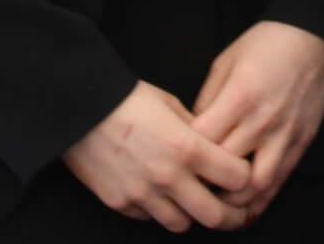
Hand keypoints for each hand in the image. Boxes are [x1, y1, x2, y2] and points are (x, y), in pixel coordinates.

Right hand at [62, 81, 253, 232]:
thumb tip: (211, 145)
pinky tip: (158, 194)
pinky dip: (158, 210)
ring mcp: (143, 194)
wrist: (79, 108)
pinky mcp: (120, 203)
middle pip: (215, 215)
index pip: (237, 177)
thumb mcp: (171, 104)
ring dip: (191, 214)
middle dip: (231, 215)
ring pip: (181, 224)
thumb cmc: (126, 98)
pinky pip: (149, 218)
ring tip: (191, 201)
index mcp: (188, 147)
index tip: (242, 174)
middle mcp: (169, 176)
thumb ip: (195, 130)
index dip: (244, 176)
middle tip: (236, 211)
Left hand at [192, 21, 323, 223]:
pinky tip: (244, 206)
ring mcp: (284, 136)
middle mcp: (262, 122)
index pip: (202, 142)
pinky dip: (260, 199)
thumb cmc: (266, 43)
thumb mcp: (225, 61)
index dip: (184, 155)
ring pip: (254, 186)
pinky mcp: (301, 144)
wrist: (316, 37)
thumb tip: (193, 131)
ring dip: (233, 200)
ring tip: (215, 202)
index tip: (174, 158)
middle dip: (203, 181)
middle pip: (224, 168)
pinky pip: (279, 182)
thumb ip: (207, 98)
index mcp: (239, 98)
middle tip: (187, 185)